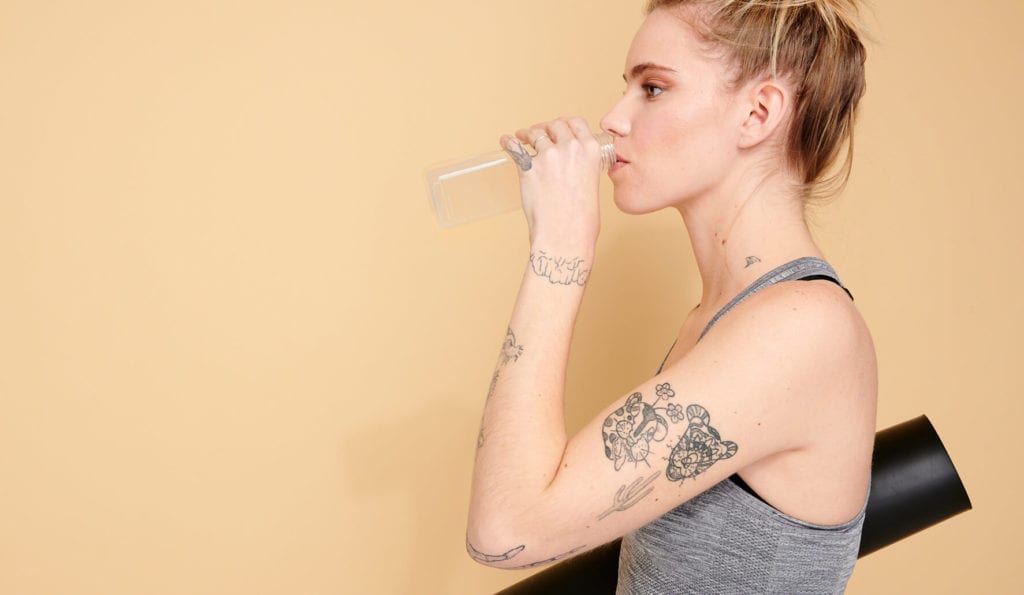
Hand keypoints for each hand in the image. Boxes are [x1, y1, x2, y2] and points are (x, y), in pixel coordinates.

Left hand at [500, 117, 602, 248]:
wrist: (565, 236)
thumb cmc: (581, 220)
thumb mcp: (592, 184)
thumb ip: (583, 168)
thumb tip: (570, 168)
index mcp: (591, 150)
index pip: (576, 123)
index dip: (564, 123)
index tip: (557, 127)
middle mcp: (571, 147)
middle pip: (555, 125)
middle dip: (546, 127)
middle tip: (538, 133)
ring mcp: (549, 156)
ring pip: (535, 133)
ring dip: (528, 134)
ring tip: (521, 137)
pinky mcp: (529, 167)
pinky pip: (515, 147)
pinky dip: (509, 142)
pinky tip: (505, 141)